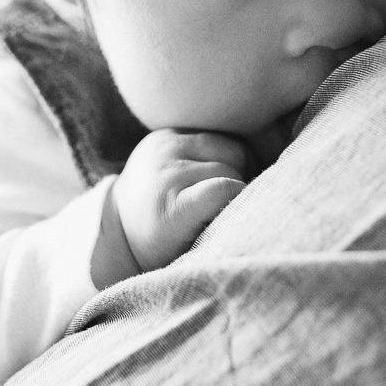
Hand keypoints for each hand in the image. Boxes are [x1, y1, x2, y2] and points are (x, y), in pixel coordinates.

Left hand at [102, 129, 247, 280]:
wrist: (120, 221)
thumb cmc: (168, 246)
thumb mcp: (196, 252)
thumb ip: (227, 228)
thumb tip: (264, 203)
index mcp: (170, 210)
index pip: (224, 188)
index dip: (240, 197)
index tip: (239, 211)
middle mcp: (164, 173)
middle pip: (230, 168)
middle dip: (238, 186)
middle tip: (227, 205)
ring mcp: (163, 148)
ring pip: (229, 147)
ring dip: (234, 165)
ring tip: (221, 186)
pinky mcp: (166, 134)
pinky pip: (214, 136)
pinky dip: (221, 153)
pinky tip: (208, 171)